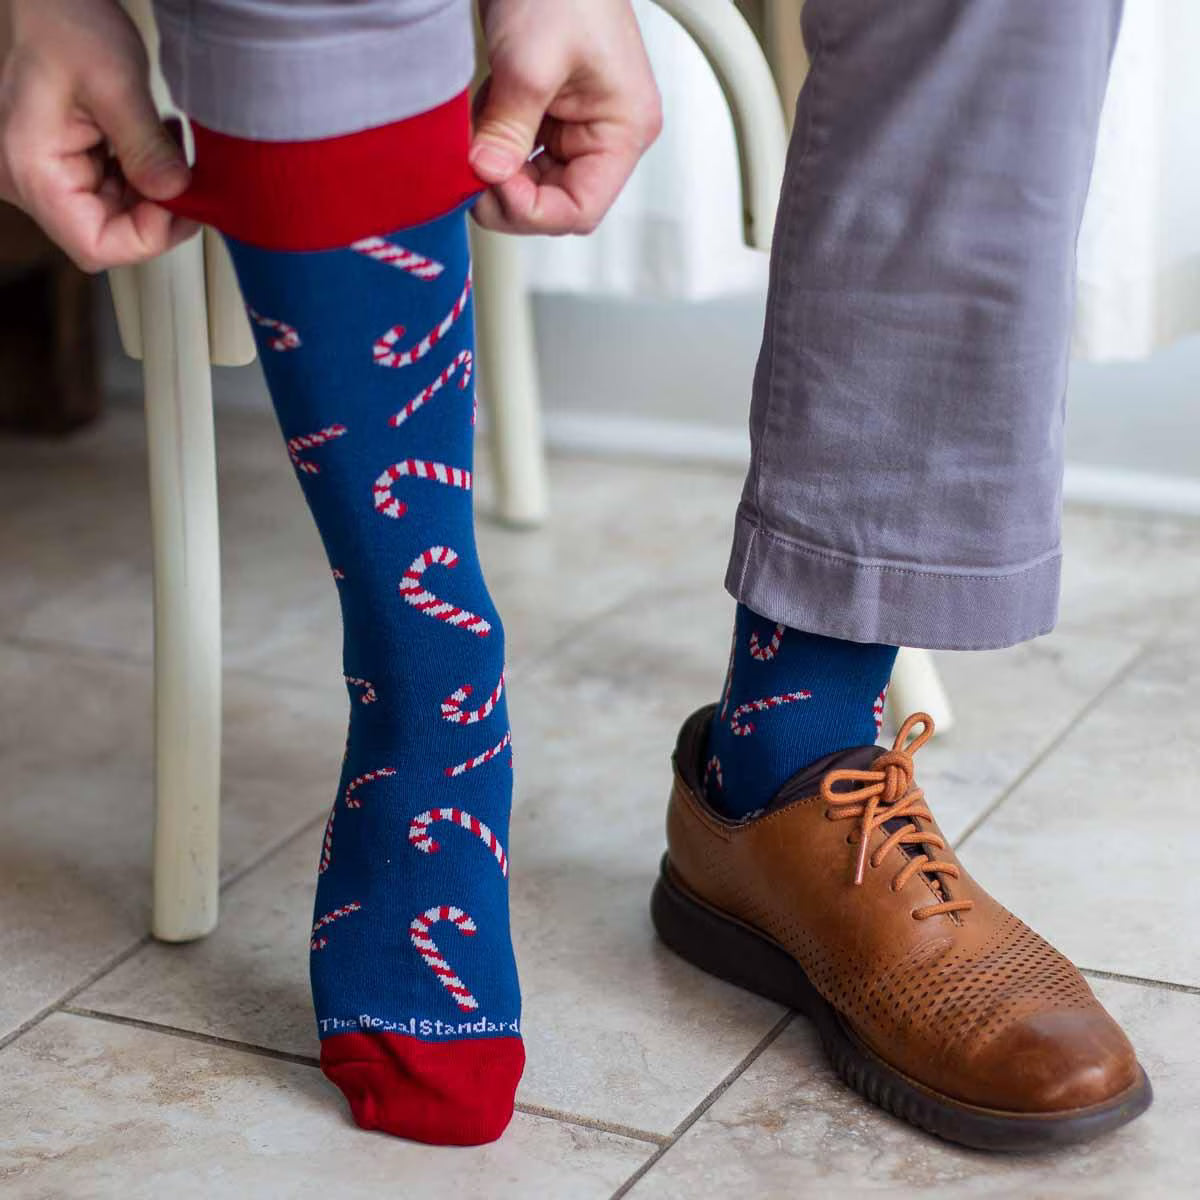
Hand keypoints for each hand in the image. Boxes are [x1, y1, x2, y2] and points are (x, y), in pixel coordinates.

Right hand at [0, 0, 196, 271]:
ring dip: (152, 190)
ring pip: (114, 213)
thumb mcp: (114, 82)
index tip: (184, 208)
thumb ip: (145, 147)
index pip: (94, 245)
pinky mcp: (64, 161)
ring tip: (167, 143)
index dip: (147, 238)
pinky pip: (109, 188)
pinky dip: (140, 174)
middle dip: (156, 211)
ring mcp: (46, 173)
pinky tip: (152, 140)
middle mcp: (31, 181)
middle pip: (107, 232)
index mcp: (32, 170)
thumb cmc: (60, 20)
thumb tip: (177, 195)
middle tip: (187, 175)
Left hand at [470, 0, 661, 234]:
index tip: (492, 181)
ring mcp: (578, 125)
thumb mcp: (529, 62)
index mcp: (624, 129)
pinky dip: (493, 143)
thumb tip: (484, 175)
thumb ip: (508, 130)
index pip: (580, 210)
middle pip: (555, 201)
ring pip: (532, 180)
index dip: (532, 209)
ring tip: (477, 133)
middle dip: (509, 192)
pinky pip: (519, 150)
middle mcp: (607, 134)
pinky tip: (483, 114)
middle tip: (471, 170)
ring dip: (497, 167)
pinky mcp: (550, 112)